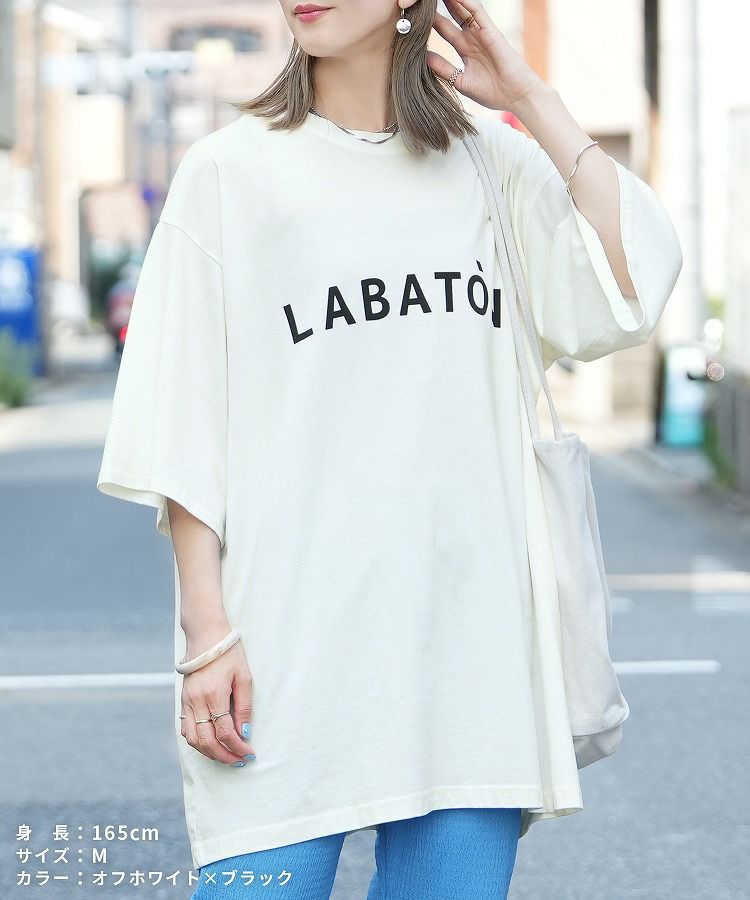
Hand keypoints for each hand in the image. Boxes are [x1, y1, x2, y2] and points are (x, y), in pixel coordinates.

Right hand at [179, 639, 257, 764]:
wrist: (205, 636)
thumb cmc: (229, 654)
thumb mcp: (244, 677)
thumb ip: (244, 707)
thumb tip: (244, 733)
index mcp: (214, 695)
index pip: (225, 732)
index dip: (237, 747)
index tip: (249, 754)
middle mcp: (196, 702)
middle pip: (207, 742)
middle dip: (224, 756)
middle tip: (239, 761)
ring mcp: (187, 702)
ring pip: (193, 739)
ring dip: (209, 752)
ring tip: (226, 756)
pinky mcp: (183, 700)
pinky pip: (185, 729)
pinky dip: (196, 741)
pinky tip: (210, 743)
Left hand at [427, 0, 548, 113]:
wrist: (514, 96)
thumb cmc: (492, 93)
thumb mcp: (460, 81)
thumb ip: (443, 69)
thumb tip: (424, 59)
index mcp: (464, 50)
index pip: (445, 30)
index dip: (431, 22)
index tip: (416, 16)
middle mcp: (472, 38)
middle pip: (452, 16)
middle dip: (438, 6)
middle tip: (423, 1)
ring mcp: (481, 33)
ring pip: (463, 10)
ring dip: (451, 1)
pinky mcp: (490, 31)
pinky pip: (477, 12)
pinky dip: (465, 3)